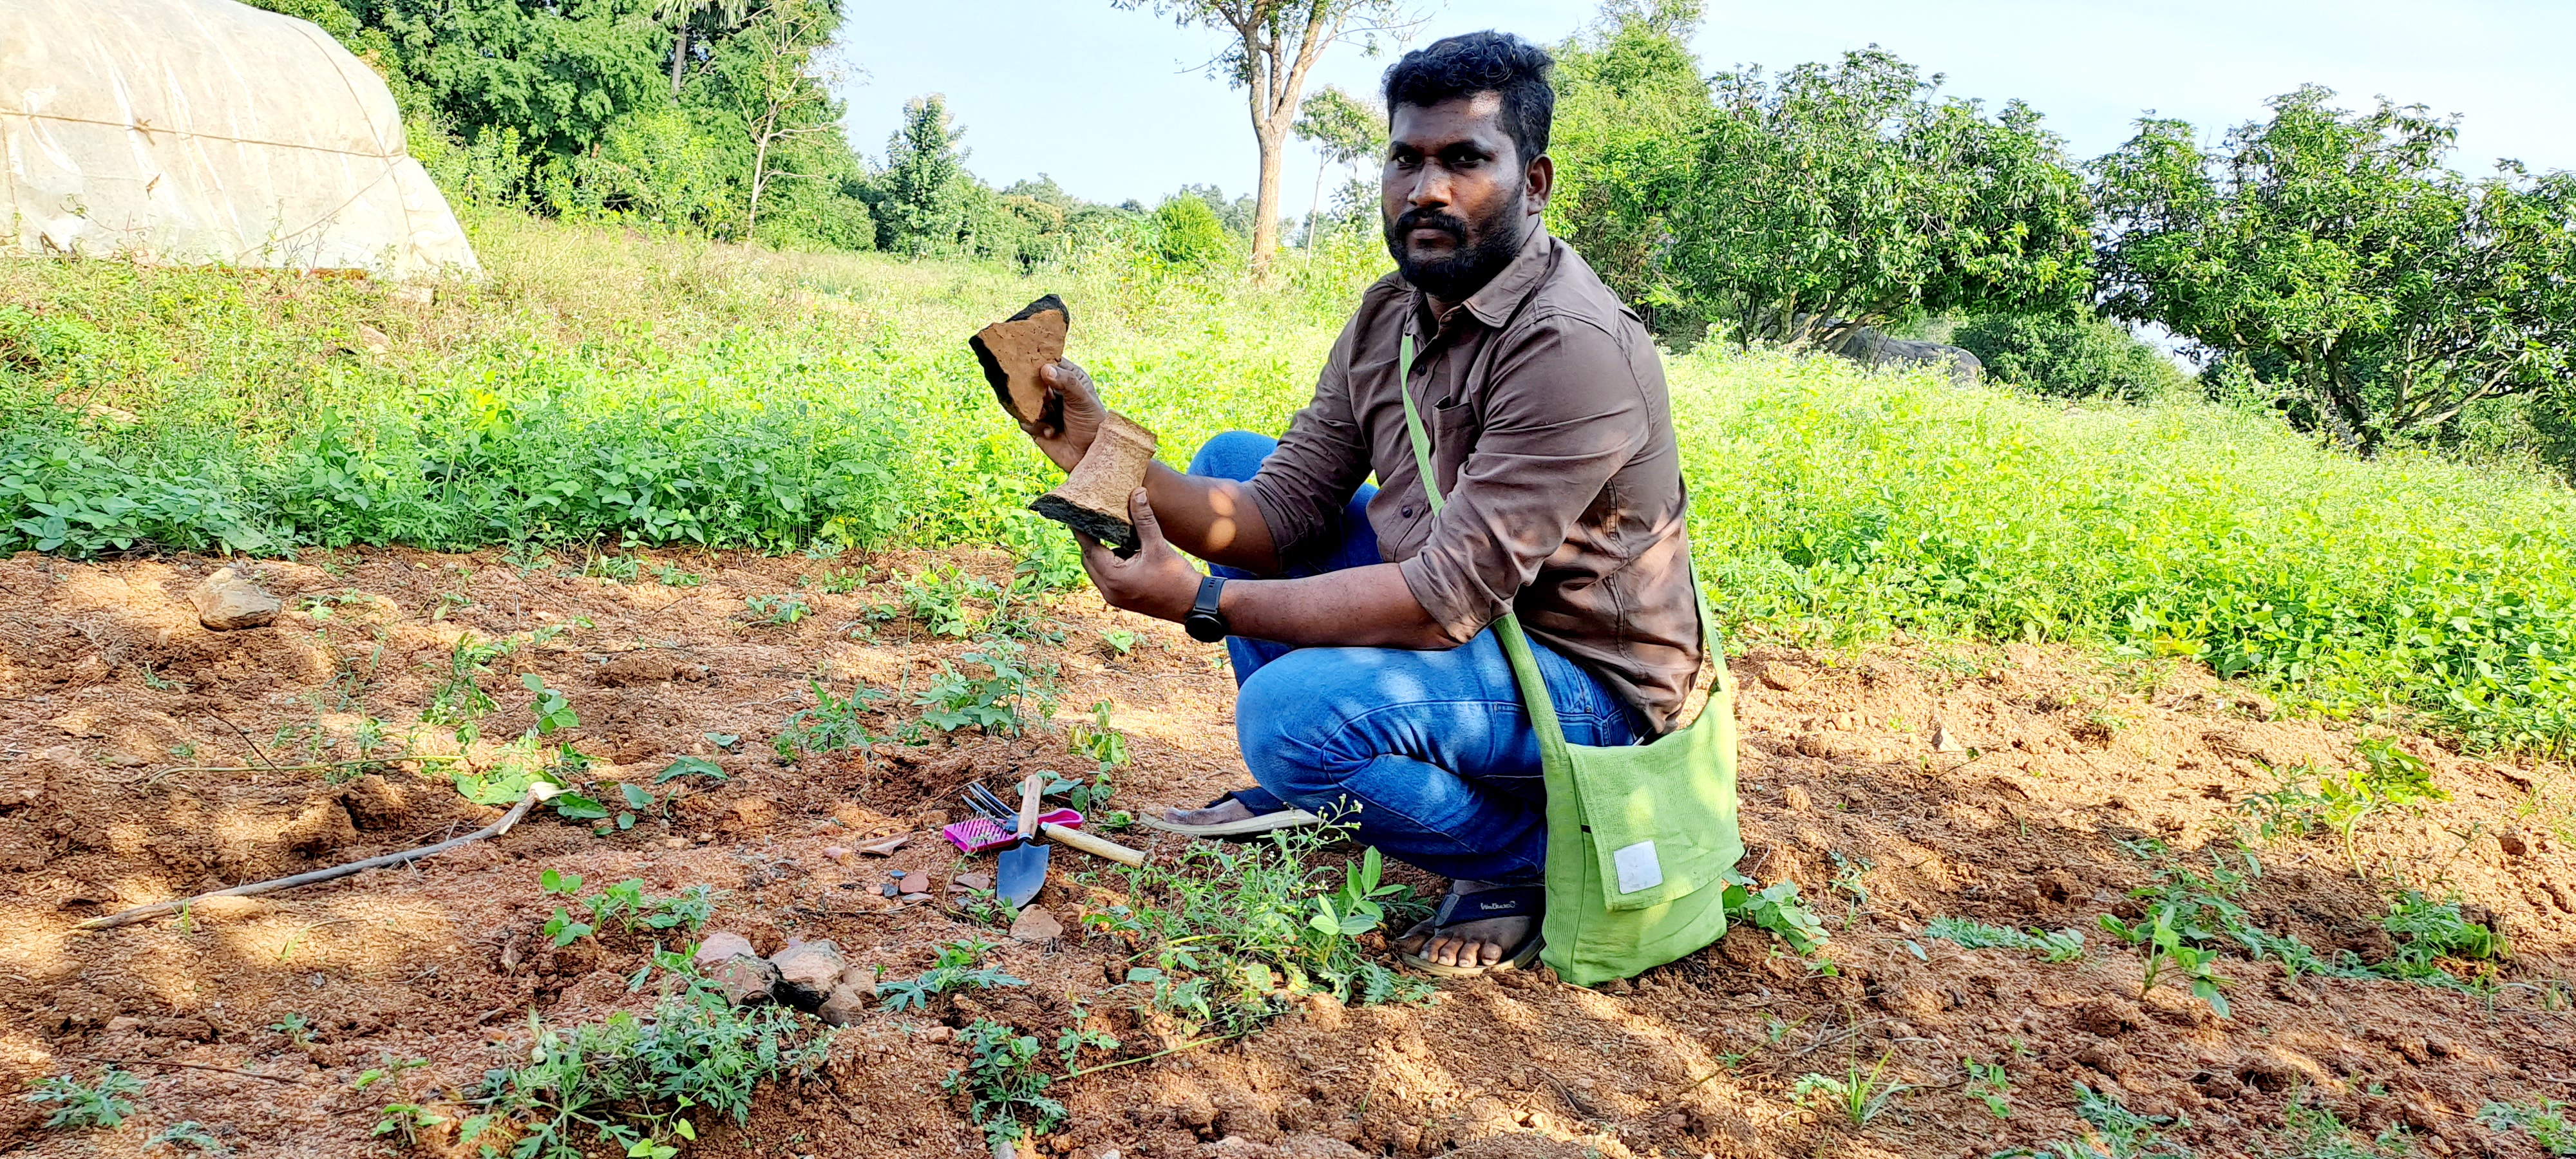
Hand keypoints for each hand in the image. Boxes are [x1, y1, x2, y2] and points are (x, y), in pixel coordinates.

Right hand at [1020, 359, 1105, 472]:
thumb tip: (1045, 369)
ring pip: (1024, 401)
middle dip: (1034, 390)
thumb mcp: (1083, 399)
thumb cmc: (1093, 424)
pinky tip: (1051, 431)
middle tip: (1045, 398)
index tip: (1031, 363)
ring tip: (1047, 415)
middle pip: (1031, 380)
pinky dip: (1035, 426)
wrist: (1091, 455)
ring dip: (1035, 409)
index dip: (1039, 361)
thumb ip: (1067, 382)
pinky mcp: (1035, 426)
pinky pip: (1024, 421)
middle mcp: (1054, 391)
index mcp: (1068, 378)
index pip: (1049, 362)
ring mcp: (1043, 408)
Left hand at [1076, 489, 1203, 622]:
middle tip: (1093, 519)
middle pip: (1089, 560)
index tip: (1076, 513)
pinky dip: (1111, 563)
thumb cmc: (1176, 577)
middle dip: (1091, 540)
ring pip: (1098, 569)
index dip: (1082, 530)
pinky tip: (1125, 549)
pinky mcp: (1123, 599)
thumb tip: (1137, 493)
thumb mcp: (1158, 545)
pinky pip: (1108, 577)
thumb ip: (1144, 519)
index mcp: (1114, 577)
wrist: (1193, 604)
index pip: (1088, 548)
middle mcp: (1109, 590)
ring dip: (1102, 552)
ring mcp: (1115, 597)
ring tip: (1110, 531)